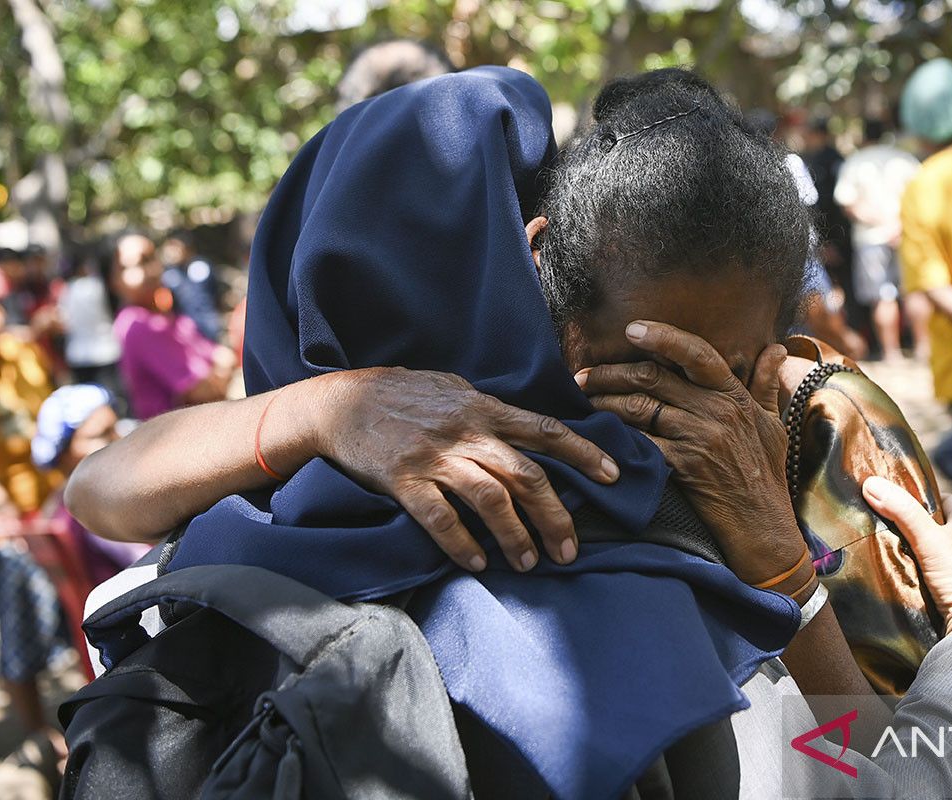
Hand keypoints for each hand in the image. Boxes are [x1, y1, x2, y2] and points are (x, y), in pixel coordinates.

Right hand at [312, 367, 619, 573]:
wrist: (339, 403)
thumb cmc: (399, 394)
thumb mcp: (451, 388)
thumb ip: (487, 409)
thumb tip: (524, 429)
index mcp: (483, 408)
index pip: (544, 429)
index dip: (582, 452)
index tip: (612, 476)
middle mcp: (465, 431)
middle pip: (526, 476)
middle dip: (554, 516)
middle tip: (569, 550)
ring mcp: (434, 456)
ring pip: (490, 500)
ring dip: (514, 536)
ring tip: (528, 563)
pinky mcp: (404, 480)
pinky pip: (440, 518)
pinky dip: (462, 543)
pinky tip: (477, 563)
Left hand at [578, 321, 812, 591]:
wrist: (764, 527)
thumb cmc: (768, 476)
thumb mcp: (774, 425)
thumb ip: (767, 384)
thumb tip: (775, 347)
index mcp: (734, 395)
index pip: (696, 352)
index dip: (661, 336)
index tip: (631, 329)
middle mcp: (716, 411)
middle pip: (653, 377)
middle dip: (611, 372)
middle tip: (584, 375)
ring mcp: (699, 438)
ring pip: (639, 407)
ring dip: (605, 400)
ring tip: (583, 399)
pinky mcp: (683, 466)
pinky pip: (639, 442)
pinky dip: (614, 436)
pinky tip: (596, 434)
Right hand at [862, 476, 951, 662]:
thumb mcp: (929, 539)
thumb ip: (903, 512)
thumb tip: (871, 483)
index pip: (949, 501)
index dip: (927, 496)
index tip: (902, 497)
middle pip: (940, 527)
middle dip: (916, 525)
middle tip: (887, 523)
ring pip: (936, 553)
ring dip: (917, 552)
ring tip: (887, 549)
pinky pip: (935, 576)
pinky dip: (920, 574)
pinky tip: (902, 576)